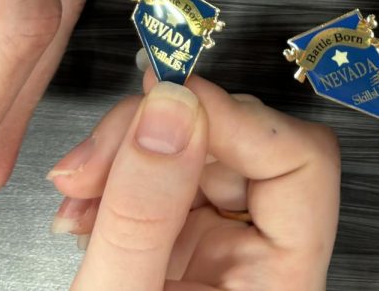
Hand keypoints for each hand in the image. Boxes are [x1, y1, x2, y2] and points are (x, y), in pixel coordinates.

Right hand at [48, 74, 338, 289]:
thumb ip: (143, 210)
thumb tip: (171, 110)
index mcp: (278, 286)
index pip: (301, 164)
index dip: (238, 120)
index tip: (169, 105)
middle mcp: (259, 262)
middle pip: (245, 144)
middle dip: (165, 131)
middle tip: (98, 153)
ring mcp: (217, 252)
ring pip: (198, 150)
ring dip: (129, 153)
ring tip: (77, 189)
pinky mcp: (175, 245)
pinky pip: (159, 177)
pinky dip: (113, 177)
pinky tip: (79, 207)